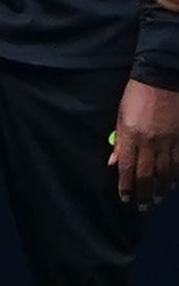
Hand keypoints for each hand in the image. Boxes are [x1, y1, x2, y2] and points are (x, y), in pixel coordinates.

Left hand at [112, 78, 178, 207]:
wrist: (162, 79)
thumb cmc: (136, 95)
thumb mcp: (121, 114)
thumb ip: (119, 140)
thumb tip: (113, 162)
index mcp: (130, 135)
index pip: (127, 167)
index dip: (126, 185)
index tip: (124, 198)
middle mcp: (149, 142)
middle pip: (146, 174)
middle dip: (144, 193)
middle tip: (143, 207)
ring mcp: (168, 141)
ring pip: (165, 173)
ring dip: (161, 189)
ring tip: (157, 200)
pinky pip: (178, 163)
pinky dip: (175, 176)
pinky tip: (172, 185)